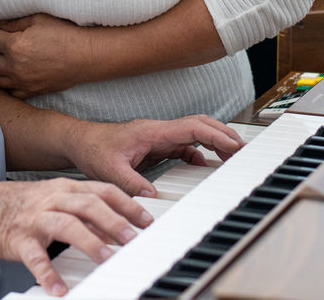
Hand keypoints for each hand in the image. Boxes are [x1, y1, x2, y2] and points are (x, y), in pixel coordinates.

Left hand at [0, 14, 93, 97]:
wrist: (87, 56)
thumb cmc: (65, 33)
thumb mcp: (39, 19)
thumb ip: (13, 22)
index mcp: (15, 46)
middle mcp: (14, 67)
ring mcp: (22, 82)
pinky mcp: (32, 91)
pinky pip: (9, 91)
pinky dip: (4, 84)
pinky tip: (5, 75)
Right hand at [0, 177, 153, 296]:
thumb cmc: (23, 205)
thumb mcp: (55, 198)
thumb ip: (84, 209)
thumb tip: (117, 225)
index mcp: (65, 188)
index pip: (102, 191)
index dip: (127, 204)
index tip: (146, 220)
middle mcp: (53, 199)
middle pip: (89, 204)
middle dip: (114, 221)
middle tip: (133, 239)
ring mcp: (36, 218)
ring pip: (66, 225)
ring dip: (89, 242)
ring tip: (105, 258)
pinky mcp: (19, 239)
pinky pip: (35, 257)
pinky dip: (48, 273)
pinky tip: (58, 288)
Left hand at [71, 115, 245, 196]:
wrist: (80, 142)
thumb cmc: (94, 149)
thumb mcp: (109, 170)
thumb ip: (130, 183)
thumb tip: (151, 197)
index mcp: (152, 131)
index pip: (191, 128)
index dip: (215, 135)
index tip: (233, 146)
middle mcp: (159, 131)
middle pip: (199, 125)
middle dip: (223, 135)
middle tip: (243, 150)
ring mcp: (159, 137)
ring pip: (194, 133)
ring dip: (214, 141)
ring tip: (232, 156)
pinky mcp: (157, 145)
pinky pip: (185, 145)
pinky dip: (200, 152)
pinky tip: (206, 164)